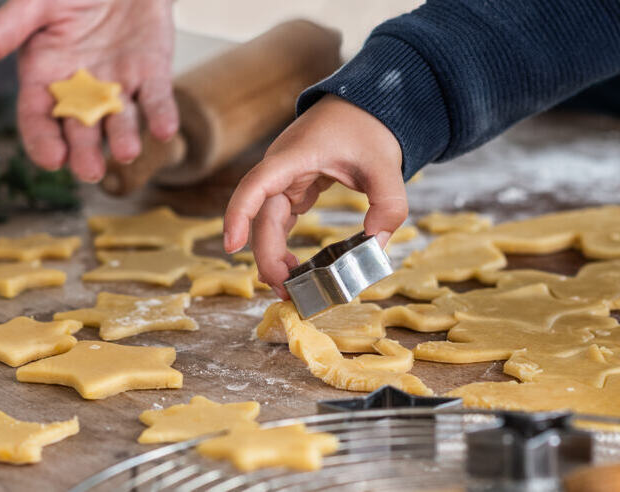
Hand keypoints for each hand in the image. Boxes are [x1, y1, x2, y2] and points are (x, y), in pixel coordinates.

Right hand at [0, 0, 176, 182]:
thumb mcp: (33, 4)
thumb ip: (0, 33)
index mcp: (44, 76)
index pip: (38, 117)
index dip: (43, 140)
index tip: (51, 159)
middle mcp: (80, 88)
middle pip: (80, 128)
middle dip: (84, 151)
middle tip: (89, 171)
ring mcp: (117, 83)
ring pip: (119, 119)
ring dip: (124, 137)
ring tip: (126, 152)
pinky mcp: (151, 72)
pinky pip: (157, 98)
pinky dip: (162, 115)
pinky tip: (166, 131)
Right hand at [223, 94, 406, 297]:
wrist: (367, 105)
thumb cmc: (369, 127)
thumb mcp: (386, 165)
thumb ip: (388, 206)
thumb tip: (375, 246)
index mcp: (295, 155)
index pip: (256, 185)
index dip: (239, 214)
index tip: (231, 246)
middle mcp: (281, 167)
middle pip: (262, 215)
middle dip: (267, 255)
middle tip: (285, 291)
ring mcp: (285, 177)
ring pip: (267, 221)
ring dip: (272, 254)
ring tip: (289, 288)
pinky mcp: (294, 186)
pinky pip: (280, 218)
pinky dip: (282, 243)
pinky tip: (294, 267)